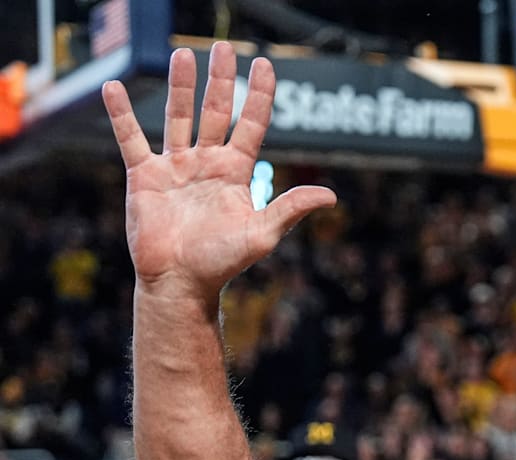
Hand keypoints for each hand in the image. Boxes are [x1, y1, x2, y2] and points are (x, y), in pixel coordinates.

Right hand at [101, 41, 335, 300]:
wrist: (181, 283)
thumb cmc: (223, 262)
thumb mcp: (262, 234)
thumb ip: (291, 208)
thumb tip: (331, 196)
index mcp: (236, 171)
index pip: (252, 124)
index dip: (259, 95)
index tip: (265, 64)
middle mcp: (207, 162)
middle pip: (216, 111)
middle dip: (221, 80)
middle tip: (224, 47)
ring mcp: (175, 166)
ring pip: (178, 116)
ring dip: (180, 86)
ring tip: (182, 54)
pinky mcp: (144, 176)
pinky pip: (130, 138)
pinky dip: (120, 114)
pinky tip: (113, 87)